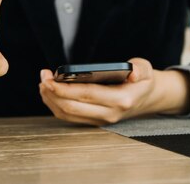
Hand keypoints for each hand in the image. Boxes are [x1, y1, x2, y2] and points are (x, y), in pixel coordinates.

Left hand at [39, 58, 189, 125]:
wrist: (147, 98)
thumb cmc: (142, 80)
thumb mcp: (145, 69)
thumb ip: (140, 69)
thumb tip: (132, 72)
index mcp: (121, 100)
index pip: (86, 94)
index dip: (64, 88)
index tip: (49, 78)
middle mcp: (109, 114)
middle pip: (71, 107)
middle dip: (52, 92)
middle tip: (42, 77)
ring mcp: (100, 120)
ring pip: (67, 114)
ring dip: (50, 99)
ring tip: (43, 82)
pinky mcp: (93, 121)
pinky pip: (69, 116)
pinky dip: (55, 104)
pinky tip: (50, 92)